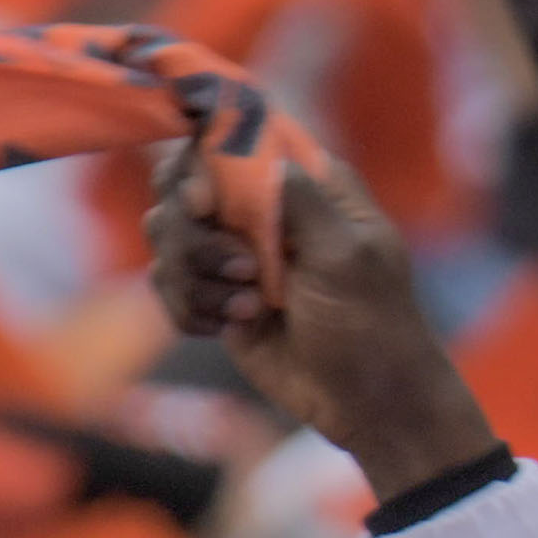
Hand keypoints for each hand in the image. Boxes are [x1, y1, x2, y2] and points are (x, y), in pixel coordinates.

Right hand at [148, 125, 496, 509]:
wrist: (364, 402)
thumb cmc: (371, 325)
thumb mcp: (348, 256)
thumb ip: (303, 201)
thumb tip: (265, 157)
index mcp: (303, 183)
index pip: (233, 135)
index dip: (202, 159)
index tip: (205, 202)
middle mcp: (260, 208)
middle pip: (180, 182)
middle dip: (192, 230)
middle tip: (239, 268)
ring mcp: (233, 251)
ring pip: (165, 234)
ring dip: (197, 278)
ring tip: (252, 308)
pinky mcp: (214, 295)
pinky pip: (166, 284)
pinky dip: (190, 309)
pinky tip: (234, 328)